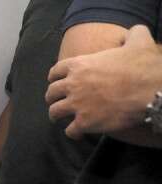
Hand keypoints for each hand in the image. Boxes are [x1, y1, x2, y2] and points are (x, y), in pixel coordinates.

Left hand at [47, 24, 161, 138]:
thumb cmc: (143, 66)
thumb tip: (135, 32)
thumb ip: (133, 34)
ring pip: (55, 112)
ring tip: (58, 118)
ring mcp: (77, 105)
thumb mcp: (139, 42)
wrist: (150, 91)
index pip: (56, 70)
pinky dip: (72, 132)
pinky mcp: (84, 123)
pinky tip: (76, 133)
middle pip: (51, 92)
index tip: (54, 80)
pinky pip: (70, 130)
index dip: (54, 76)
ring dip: (55, 115)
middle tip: (55, 100)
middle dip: (52, 97)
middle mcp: (73, 85)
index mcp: (80, 65)